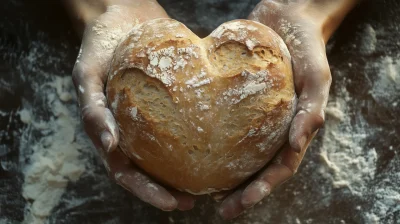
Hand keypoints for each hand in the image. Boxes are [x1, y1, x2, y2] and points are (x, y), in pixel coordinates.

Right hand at [69, 0, 194, 210]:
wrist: (120, 15)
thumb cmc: (99, 46)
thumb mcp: (86, 76)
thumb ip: (93, 110)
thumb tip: (109, 147)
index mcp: (110, 132)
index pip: (126, 171)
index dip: (146, 191)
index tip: (171, 203)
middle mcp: (130, 131)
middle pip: (148, 170)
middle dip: (167, 190)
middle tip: (192, 203)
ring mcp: (149, 118)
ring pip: (165, 153)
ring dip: (182, 172)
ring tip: (209, 185)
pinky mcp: (168, 101)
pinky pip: (180, 123)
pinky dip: (193, 138)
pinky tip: (214, 144)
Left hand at [218, 0, 358, 218]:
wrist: (288, 18)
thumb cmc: (308, 48)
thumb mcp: (317, 77)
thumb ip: (312, 109)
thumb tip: (298, 145)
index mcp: (293, 130)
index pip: (279, 169)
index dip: (261, 189)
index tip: (239, 204)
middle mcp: (272, 129)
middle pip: (257, 169)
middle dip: (241, 193)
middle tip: (219, 209)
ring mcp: (254, 118)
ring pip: (240, 154)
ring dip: (226, 175)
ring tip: (203, 192)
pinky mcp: (236, 101)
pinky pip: (224, 124)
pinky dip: (213, 142)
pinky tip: (194, 150)